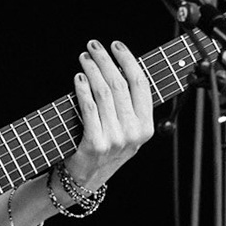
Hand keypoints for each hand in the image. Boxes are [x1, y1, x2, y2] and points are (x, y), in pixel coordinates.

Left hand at [64, 39, 153, 191]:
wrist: (84, 179)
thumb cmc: (104, 148)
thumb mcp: (125, 130)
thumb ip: (128, 105)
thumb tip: (119, 65)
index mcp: (146, 127)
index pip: (141, 84)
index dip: (128, 60)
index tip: (116, 45)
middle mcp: (134, 133)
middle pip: (120, 84)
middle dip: (106, 60)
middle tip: (93, 46)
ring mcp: (116, 139)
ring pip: (104, 92)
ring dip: (92, 69)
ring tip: (84, 58)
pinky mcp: (96, 143)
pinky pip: (89, 107)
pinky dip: (82, 89)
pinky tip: (78, 78)